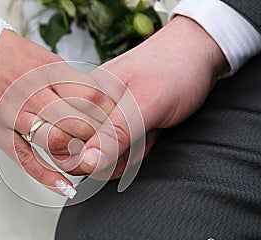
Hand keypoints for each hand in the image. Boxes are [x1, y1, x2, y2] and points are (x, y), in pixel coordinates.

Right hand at [0, 30, 114, 196]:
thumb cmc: (6, 54)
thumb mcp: (44, 59)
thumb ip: (69, 83)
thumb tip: (96, 104)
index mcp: (49, 71)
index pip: (92, 98)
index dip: (107, 114)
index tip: (111, 122)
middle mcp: (32, 92)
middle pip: (78, 123)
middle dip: (94, 137)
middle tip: (98, 142)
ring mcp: (13, 113)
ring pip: (55, 142)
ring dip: (75, 155)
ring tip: (81, 157)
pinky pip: (25, 159)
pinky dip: (47, 177)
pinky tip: (64, 186)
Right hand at [79, 15, 227, 176]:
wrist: (196, 58)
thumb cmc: (174, 68)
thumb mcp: (146, 103)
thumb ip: (115, 133)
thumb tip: (86, 161)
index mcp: (85, 95)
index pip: (64, 140)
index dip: (90, 153)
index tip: (117, 146)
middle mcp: (90, 107)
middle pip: (83, 154)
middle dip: (115, 155)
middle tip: (139, 134)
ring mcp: (104, 118)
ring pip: (102, 158)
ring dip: (130, 154)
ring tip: (148, 130)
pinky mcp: (118, 125)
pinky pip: (118, 152)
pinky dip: (136, 150)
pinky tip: (148, 134)